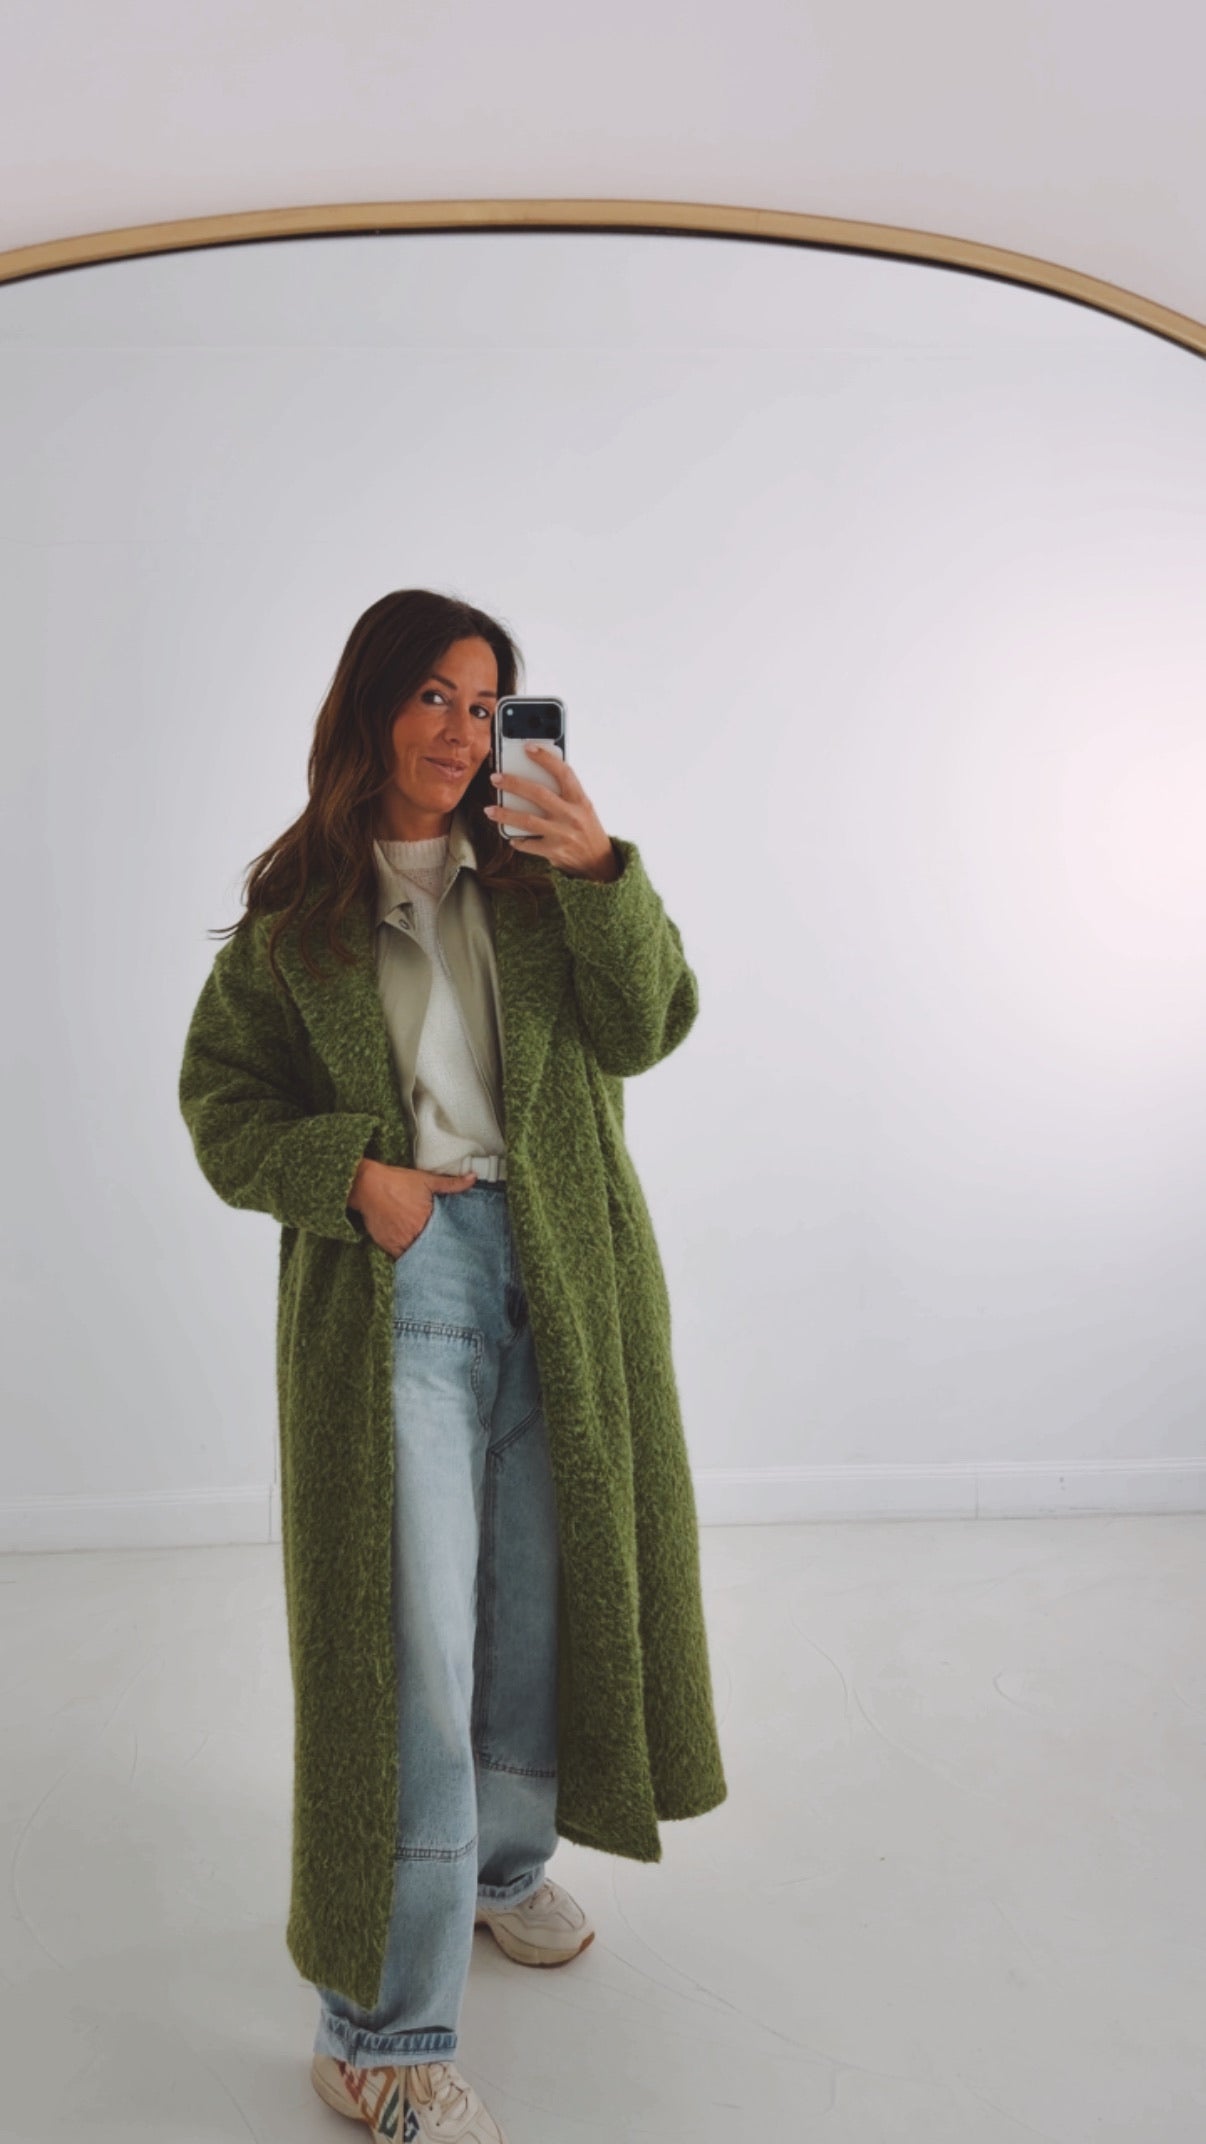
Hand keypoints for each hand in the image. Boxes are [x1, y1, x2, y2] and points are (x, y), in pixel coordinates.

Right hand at [354, 1163, 476, 1259]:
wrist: (367, 1185)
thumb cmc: (397, 1181)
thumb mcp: (427, 1180)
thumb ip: (452, 1183)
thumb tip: (473, 1178)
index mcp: (426, 1218)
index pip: (444, 1238)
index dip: (451, 1244)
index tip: (459, 1249)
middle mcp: (413, 1232)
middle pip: (431, 1249)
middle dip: (439, 1253)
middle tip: (449, 1260)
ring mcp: (399, 1241)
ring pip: (417, 1256)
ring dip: (424, 1257)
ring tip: (434, 1262)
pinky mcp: (387, 1245)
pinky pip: (401, 1258)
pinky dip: (408, 1258)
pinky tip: (416, 1259)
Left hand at [483, 742, 617, 879]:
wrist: (599, 863)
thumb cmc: (587, 830)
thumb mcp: (583, 808)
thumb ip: (565, 793)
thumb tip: (536, 776)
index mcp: (580, 800)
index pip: (563, 773)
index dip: (545, 758)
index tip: (528, 748)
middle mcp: (572, 816)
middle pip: (538, 794)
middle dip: (514, 784)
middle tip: (495, 778)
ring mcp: (562, 834)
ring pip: (527, 821)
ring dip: (505, 814)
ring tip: (489, 809)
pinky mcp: (554, 852)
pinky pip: (528, 844)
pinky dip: (517, 840)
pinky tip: (510, 837)